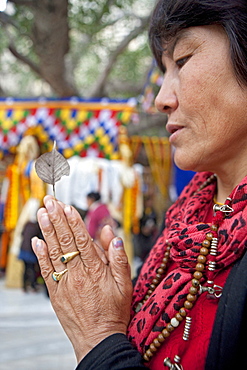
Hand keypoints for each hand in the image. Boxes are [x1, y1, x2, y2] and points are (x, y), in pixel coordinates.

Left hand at [32, 195, 132, 362]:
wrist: (98, 339)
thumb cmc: (114, 311)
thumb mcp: (126, 284)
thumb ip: (119, 258)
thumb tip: (112, 235)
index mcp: (95, 270)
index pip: (83, 240)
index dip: (74, 222)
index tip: (67, 206)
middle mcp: (77, 274)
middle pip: (65, 241)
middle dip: (57, 218)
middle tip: (50, 201)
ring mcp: (64, 283)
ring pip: (53, 252)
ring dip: (46, 230)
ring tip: (42, 212)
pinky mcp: (55, 293)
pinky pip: (46, 270)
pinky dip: (41, 254)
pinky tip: (37, 240)